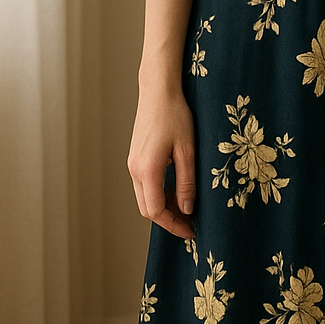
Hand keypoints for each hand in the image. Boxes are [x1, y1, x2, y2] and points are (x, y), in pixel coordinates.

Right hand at [127, 87, 196, 240]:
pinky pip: (145, 185)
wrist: (158, 91)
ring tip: (188, 207)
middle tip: (191, 224)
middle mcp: (134, 170)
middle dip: (168, 220)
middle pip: (147, 209)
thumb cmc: (175, 116)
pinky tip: (177, 190)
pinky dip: (159, 194)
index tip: (192, 231)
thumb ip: (187, 182)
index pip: (156, 211)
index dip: (174, 225)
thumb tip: (187, 210)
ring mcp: (132, 164)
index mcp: (147, 170)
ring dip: (164, 207)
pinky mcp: (135, 158)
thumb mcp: (187, 151)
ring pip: (145, 198)